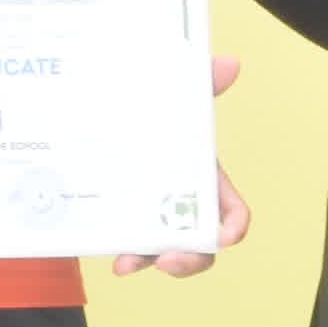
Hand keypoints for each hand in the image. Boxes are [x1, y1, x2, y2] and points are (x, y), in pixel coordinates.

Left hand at [113, 51, 249, 276]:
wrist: (94, 119)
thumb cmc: (147, 112)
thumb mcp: (171, 96)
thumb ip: (200, 82)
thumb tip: (229, 63)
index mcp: (202, 178)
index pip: (230, 211)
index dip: (233, 227)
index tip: (223, 238)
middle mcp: (181, 204)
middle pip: (200, 245)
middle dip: (191, 259)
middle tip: (168, 260)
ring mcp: (152, 217)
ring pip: (162, 253)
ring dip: (149, 261)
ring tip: (128, 262)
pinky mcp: (125, 223)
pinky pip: (129, 247)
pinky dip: (125, 256)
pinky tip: (114, 257)